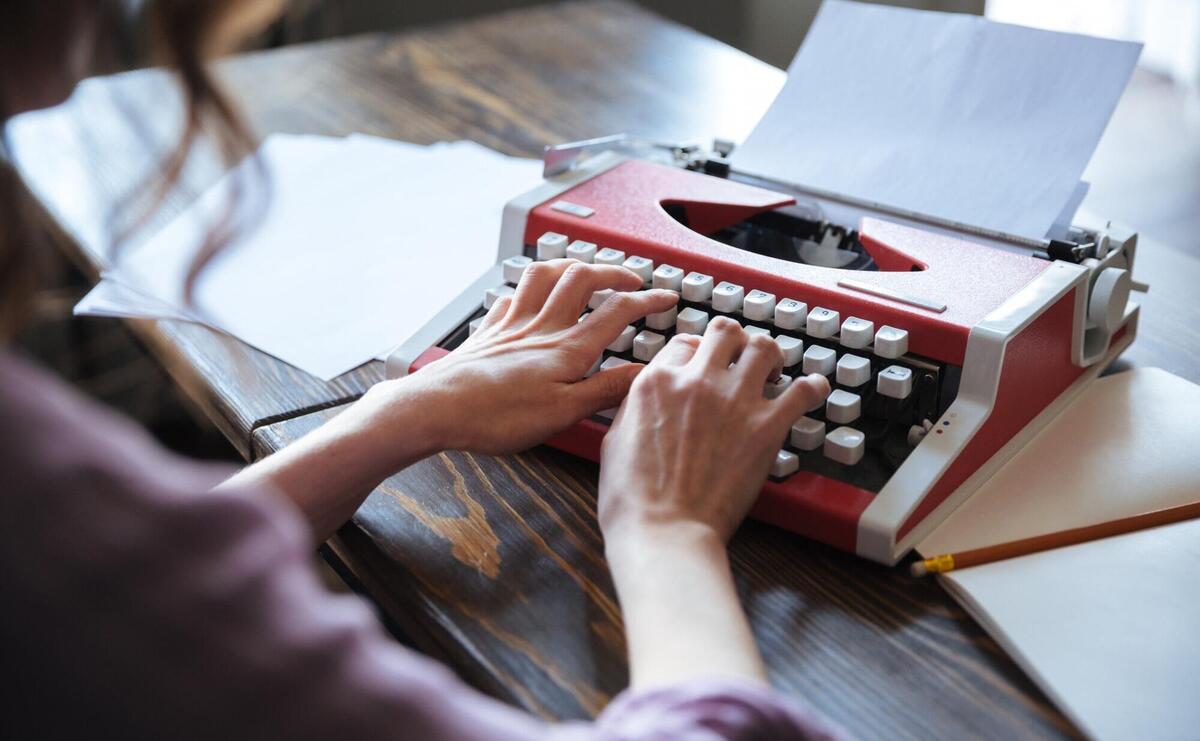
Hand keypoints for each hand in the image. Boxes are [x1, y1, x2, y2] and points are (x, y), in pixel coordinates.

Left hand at [396, 259, 677, 454]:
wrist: (437, 408)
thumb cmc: (496, 416)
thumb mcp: (564, 413)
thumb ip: (606, 390)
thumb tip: (643, 374)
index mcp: (567, 348)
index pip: (617, 311)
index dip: (647, 300)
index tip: (666, 297)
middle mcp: (541, 327)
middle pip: (581, 279)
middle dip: (612, 272)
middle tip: (631, 279)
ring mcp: (512, 324)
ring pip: (544, 275)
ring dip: (569, 266)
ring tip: (585, 269)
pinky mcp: (488, 331)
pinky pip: (511, 295)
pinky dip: (526, 287)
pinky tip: (528, 294)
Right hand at [597, 317, 830, 546]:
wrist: (664, 530)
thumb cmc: (634, 499)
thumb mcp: (615, 438)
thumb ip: (637, 407)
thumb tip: (650, 398)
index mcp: (656, 383)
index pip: (685, 343)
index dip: (699, 351)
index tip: (707, 364)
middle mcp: (697, 382)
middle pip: (726, 332)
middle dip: (736, 342)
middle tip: (741, 359)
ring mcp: (734, 401)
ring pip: (764, 348)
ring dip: (771, 356)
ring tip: (774, 371)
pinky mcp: (766, 427)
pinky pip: (802, 391)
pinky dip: (812, 387)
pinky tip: (813, 390)